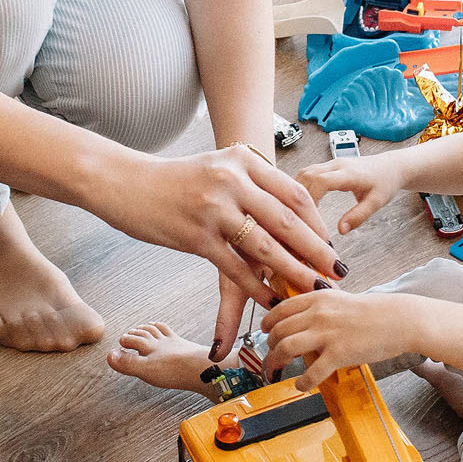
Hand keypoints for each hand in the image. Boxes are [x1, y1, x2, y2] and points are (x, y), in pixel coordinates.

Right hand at [91, 144, 337, 355]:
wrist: (124, 181)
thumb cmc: (174, 179)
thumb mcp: (217, 167)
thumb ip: (249, 184)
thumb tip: (286, 213)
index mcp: (242, 160)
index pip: (293, 193)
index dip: (317, 223)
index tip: (330, 245)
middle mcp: (232, 180)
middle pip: (288, 220)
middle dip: (317, 251)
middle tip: (338, 272)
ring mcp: (214, 208)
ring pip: (266, 247)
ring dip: (294, 273)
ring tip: (314, 290)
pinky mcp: (196, 235)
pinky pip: (235, 268)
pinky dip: (257, 288)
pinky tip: (272, 300)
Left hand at [262, 288, 428, 388]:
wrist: (401, 320)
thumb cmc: (376, 312)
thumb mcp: (342, 300)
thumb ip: (321, 308)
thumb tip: (305, 322)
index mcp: (318, 298)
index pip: (280, 309)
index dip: (267, 323)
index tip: (264, 332)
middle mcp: (318, 314)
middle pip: (279, 330)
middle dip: (269, 347)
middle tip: (270, 357)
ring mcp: (327, 334)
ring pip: (286, 348)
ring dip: (277, 362)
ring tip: (277, 371)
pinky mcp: (338, 353)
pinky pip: (311, 372)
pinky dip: (302, 382)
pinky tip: (301, 386)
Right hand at [296, 154, 399, 235]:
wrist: (391, 167)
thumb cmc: (386, 182)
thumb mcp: (376, 202)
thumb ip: (358, 216)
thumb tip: (341, 230)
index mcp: (349, 173)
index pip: (321, 181)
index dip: (310, 198)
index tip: (309, 215)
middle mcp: (338, 165)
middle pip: (308, 175)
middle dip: (300, 196)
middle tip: (300, 217)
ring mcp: (332, 163)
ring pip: (305, 172)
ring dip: (299, 190)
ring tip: (301, 211)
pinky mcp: (330, 166)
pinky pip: (309, 172)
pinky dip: (303, 186)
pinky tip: (304, 200)